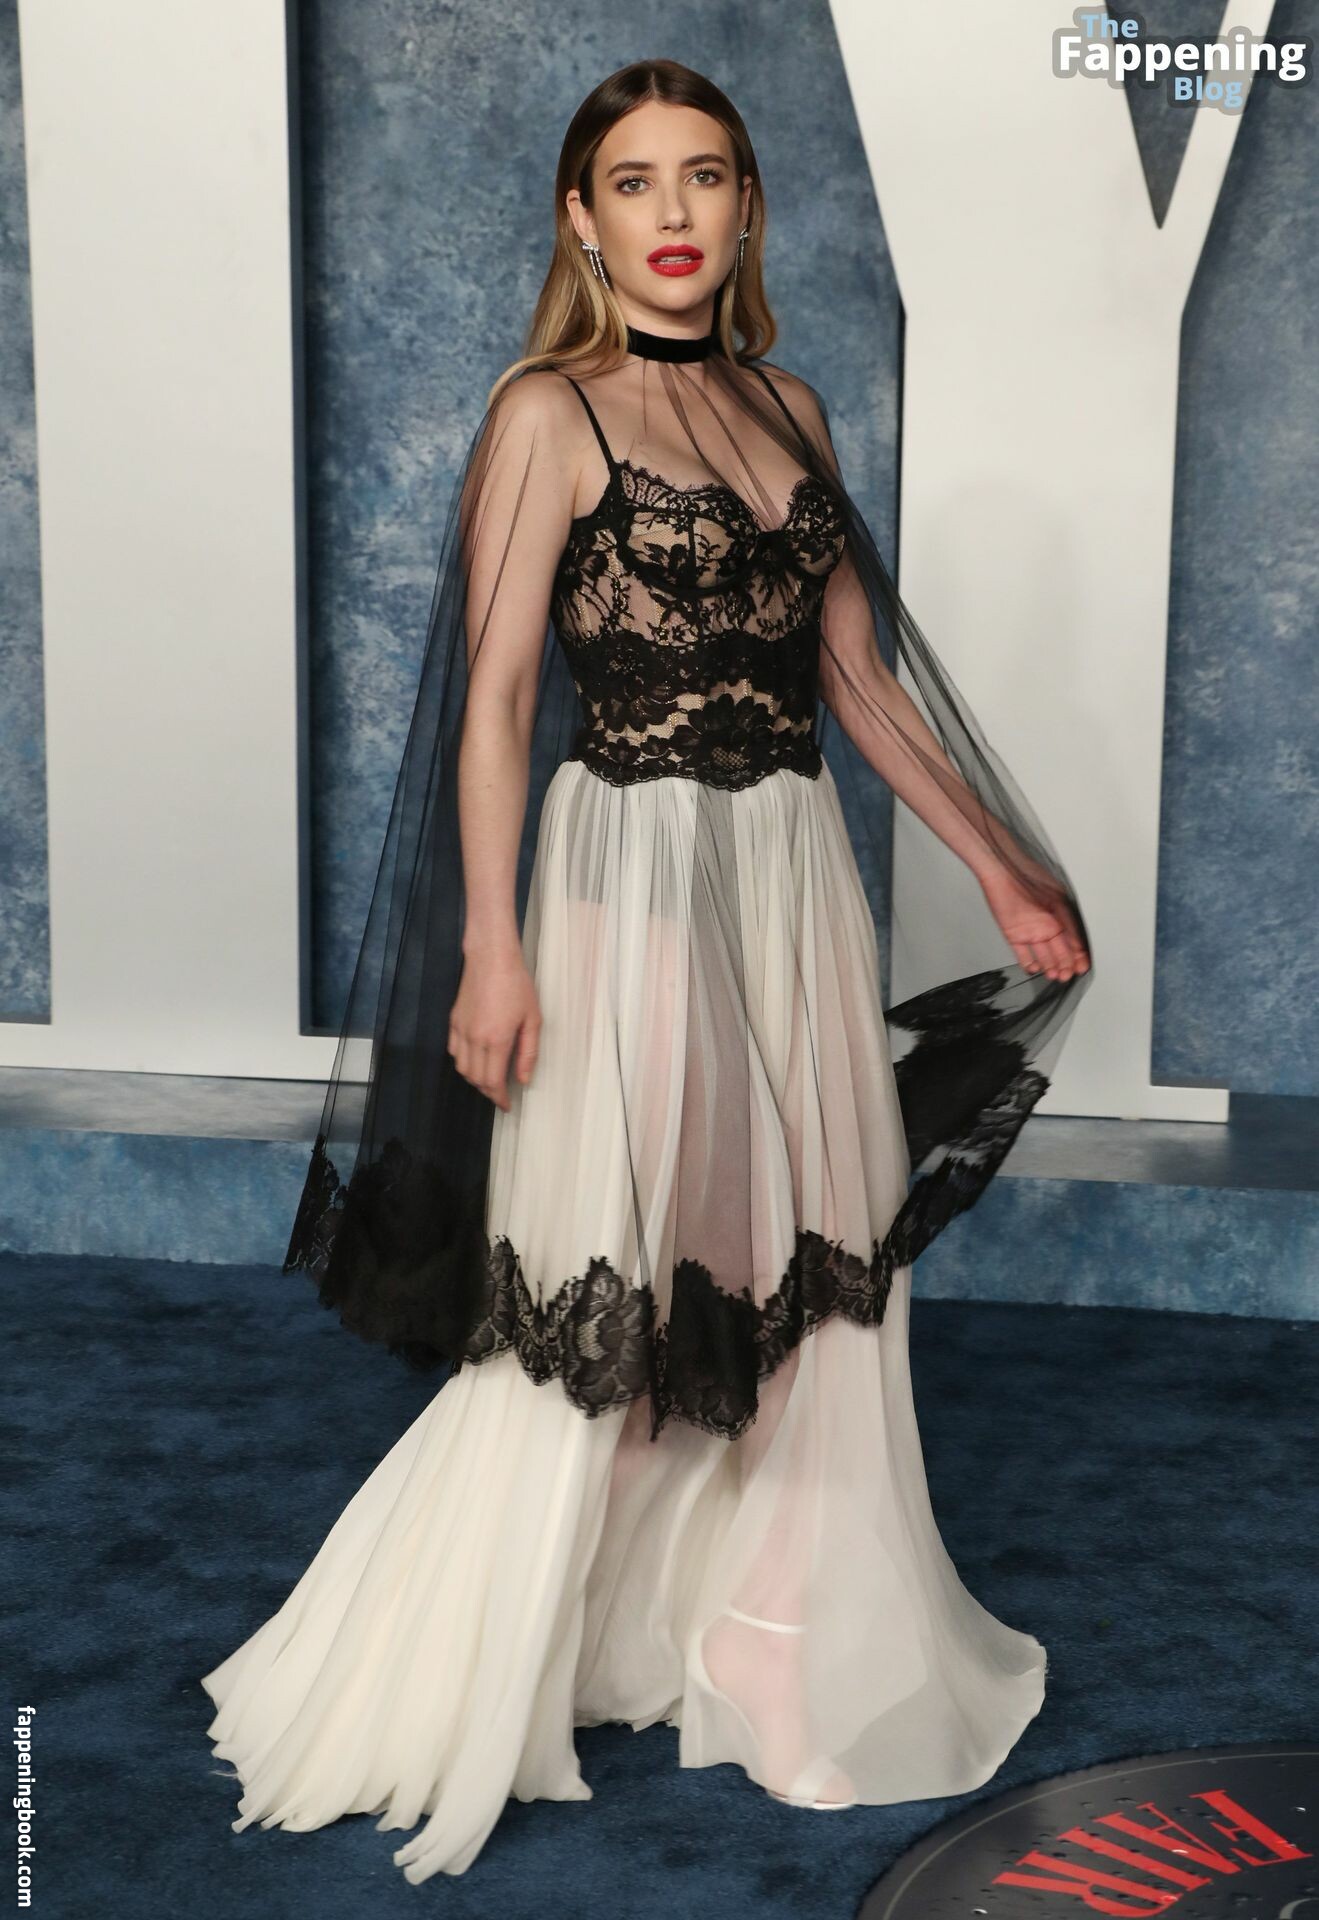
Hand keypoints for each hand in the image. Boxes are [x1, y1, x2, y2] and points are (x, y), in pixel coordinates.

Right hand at [448, 946, 541, 1109]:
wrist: (491, 958)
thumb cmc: (516, 984)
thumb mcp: (533, 1019)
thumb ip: (528, 1052)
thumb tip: (524, 1079)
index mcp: (497, 1040)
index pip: (494, 1082)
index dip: (500, 1098)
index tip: (507, 1105)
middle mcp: (475, 1038)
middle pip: (476, 1079)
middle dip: (489, 1092)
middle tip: (501, 1094)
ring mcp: (461, 1030)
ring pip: (462, 1068)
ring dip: (475, 1079)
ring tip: (490, 1078)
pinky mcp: (454, 1021)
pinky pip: (454, 1052)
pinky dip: (463, 1062)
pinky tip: (475, 1059)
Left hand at [978, 866, 1090, 982]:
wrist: (1002, 873)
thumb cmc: (1031, 879)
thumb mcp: (1057, 902)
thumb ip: (1068, 925)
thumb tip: (1079, 944)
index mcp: (1060, 918)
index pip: (1072, 942)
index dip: (1078, 956)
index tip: (1082, 967)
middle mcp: (1046, 926)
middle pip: (1058, 952)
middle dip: (1065, 965)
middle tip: (1068, 976)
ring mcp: (1030, 932)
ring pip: (1043, 955)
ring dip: (1050, 967)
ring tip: (1055, 976)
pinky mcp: (1013, 934)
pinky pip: (1022, 954)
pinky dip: (1028, 963)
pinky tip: (1035, 969)